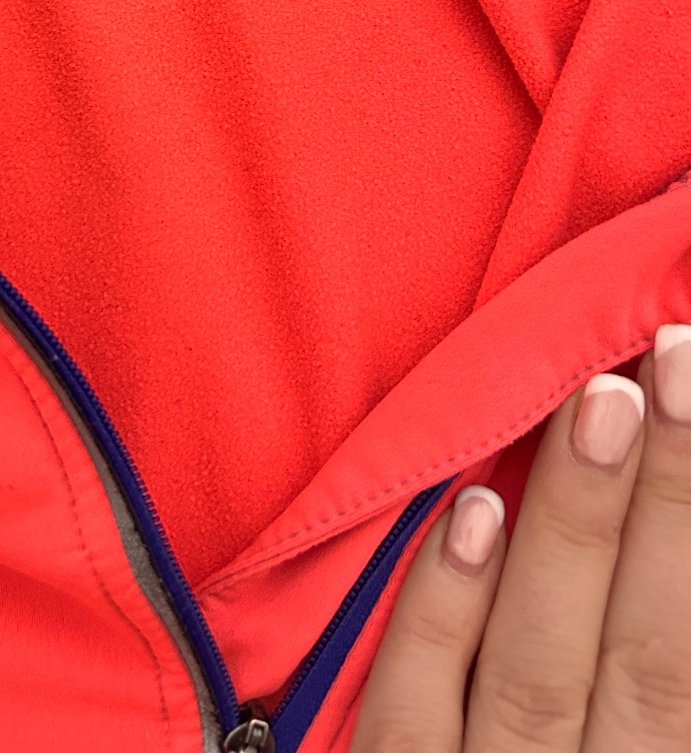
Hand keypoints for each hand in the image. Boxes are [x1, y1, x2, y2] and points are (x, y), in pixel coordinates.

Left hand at [351, 325, 690, 751]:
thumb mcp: (637, 749)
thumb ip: (659, 689)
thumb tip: (674, 567)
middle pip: (650, 659)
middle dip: (669, 505)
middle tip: (680, 359)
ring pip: (537, 670)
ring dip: (572, 532)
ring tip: (599, 401)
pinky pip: (410, 715)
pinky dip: (439, 613)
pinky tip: (466, 511)